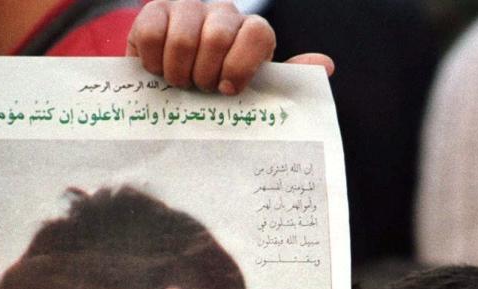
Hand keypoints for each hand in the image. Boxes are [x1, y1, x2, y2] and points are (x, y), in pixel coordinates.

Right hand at [127, 1, 333, 94]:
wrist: (174, 85)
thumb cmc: (220, 89)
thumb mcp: (254, 89)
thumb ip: (286, 79)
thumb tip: (326, 64)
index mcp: (252, 31)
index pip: (258, 33)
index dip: (242, 65)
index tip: (228, 90)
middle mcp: (223, 13)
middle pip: (218, 36)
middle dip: (206, 74)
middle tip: (201, 89)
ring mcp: (189, 8)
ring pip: (184, 37)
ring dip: (179, 72)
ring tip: (180, 82)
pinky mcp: (155, 10)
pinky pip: (151, 32)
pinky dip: (154, 61)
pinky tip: (158, 69)